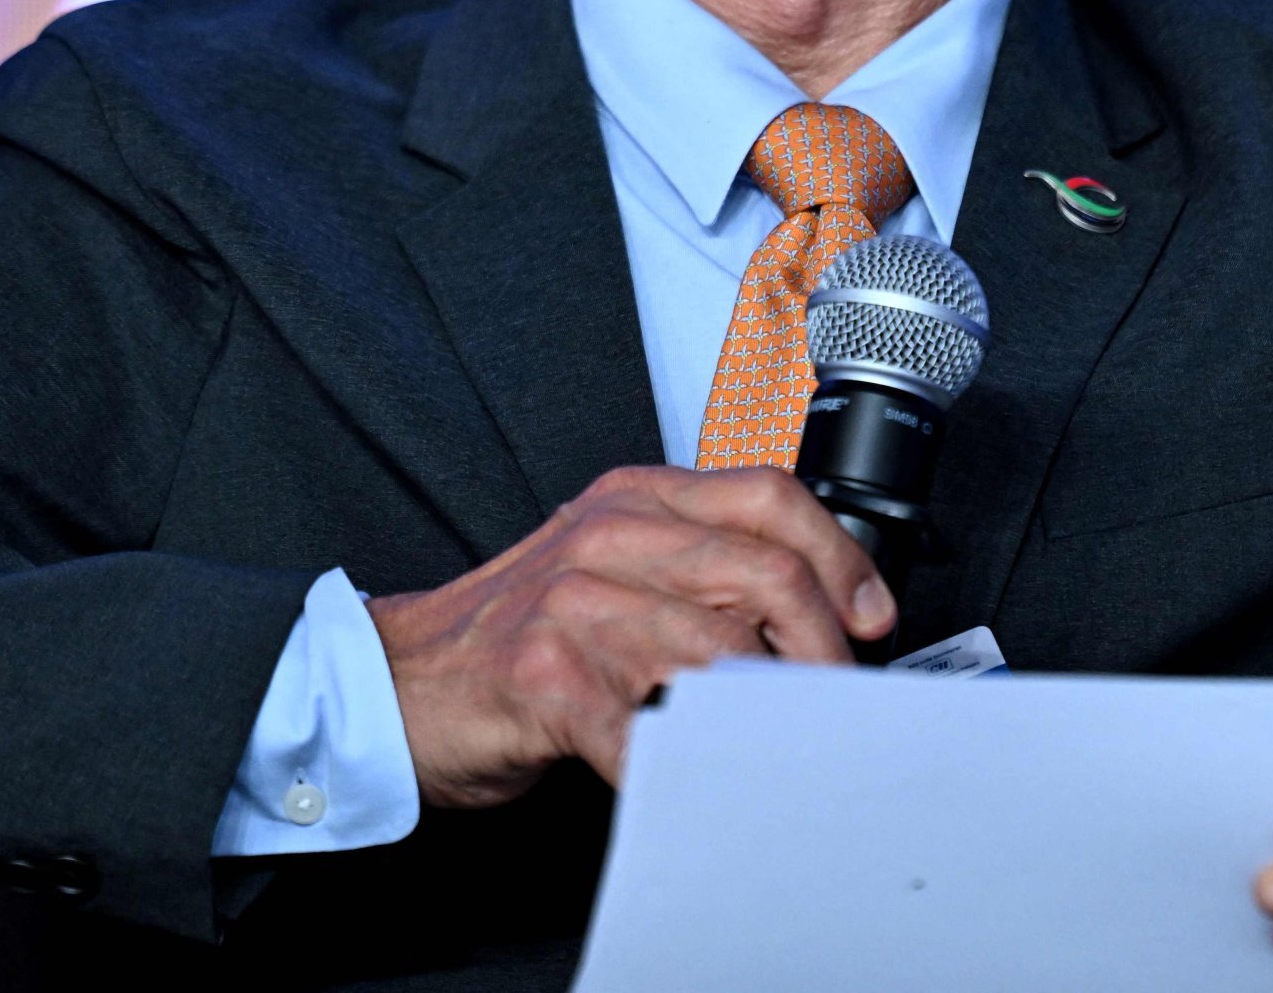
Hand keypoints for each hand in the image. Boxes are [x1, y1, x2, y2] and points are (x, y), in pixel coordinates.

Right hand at [366, 464, 892, 807]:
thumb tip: (816, 612)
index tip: (871, 617)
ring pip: (719, 649)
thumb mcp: (611, 571)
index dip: (840, 558)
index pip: (770, 497)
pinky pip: (647, 727)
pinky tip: (699, 775)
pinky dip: (687, 763)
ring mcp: (575, 602)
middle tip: (838, 698)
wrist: (401, 682)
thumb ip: (697, 572)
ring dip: (769, 711)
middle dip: (824, 648)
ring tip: (783, 742)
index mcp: (637, 500)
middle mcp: (610, 537)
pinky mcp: (546, 676)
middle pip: (764, 573)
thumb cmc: (519, 637)